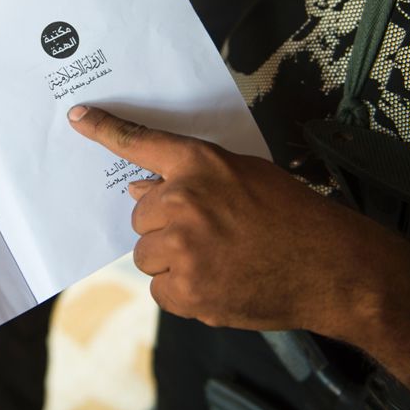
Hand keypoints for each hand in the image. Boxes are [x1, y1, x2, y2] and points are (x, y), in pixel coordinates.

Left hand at [67, 105, 397, 334]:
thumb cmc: (293, 218)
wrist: (331, 268)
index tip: (78, 118)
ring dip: (172, 261)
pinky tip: (219, 282)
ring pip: (147, 255)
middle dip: (165, 226)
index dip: (105, 130)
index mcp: (200, 165)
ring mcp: (183, 248)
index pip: (140, 143)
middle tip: (208, 234)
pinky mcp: (187, 290)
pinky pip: (161, 289)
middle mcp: (184, 202)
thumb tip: (140, 190)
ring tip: (218, 260)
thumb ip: (192, 180)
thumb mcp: (245, 177)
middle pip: (141, 216)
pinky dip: (183, 291)